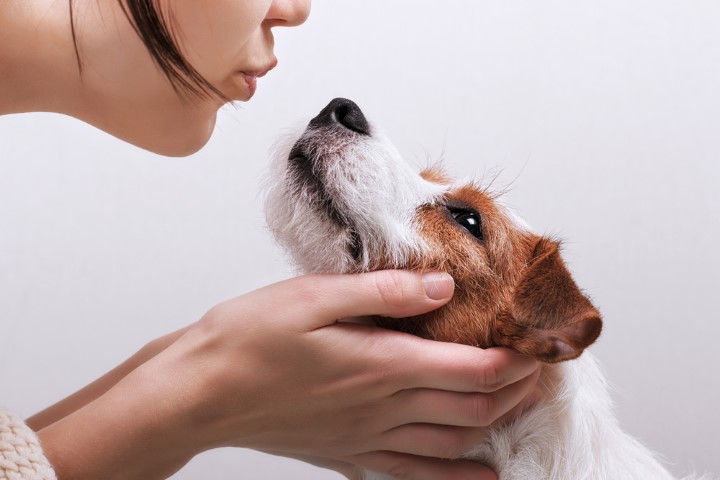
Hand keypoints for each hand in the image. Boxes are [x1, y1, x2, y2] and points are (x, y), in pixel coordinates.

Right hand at [37, 271, 538, 479]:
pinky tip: (479, 475)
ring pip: (455, 440)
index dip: (517, 359)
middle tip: (543, 368)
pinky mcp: (350, 451)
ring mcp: (369, 436)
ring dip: (497, 424)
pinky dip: (455, 475)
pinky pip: (415, 472)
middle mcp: (384, 406)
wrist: (201, 393)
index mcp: (381, 364)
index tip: (540, 343)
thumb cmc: (249, 339)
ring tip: (524, 406)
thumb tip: (442, 287)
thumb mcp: (313, 297)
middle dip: (519, 389)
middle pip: (475, 406)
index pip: (474, 369)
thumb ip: (384, 292)